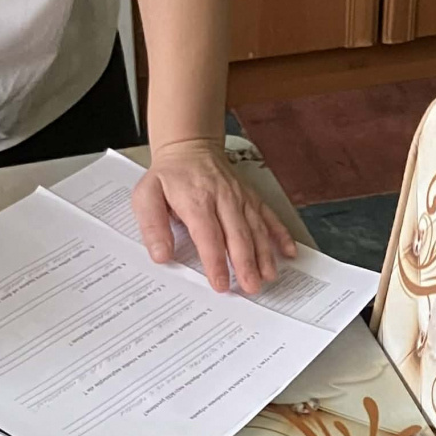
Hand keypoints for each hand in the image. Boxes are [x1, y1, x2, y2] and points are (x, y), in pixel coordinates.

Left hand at [130, 139, 296, 294]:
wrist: (189, 148)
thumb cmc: (168, 177)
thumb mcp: (146, 196)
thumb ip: (152, 227)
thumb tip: (161, 255)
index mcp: (196, 200)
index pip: (208, 236)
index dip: (216, 262)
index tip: (220, 284)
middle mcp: (223, 199)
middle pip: (238, 235)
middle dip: (246, 263)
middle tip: (251, 287)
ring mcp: (240, 198)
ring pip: (257, 229)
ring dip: (265, 254)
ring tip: (268, 276)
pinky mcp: (251, 198)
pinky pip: (269, 216)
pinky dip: (281, 234)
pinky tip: (289, 251)